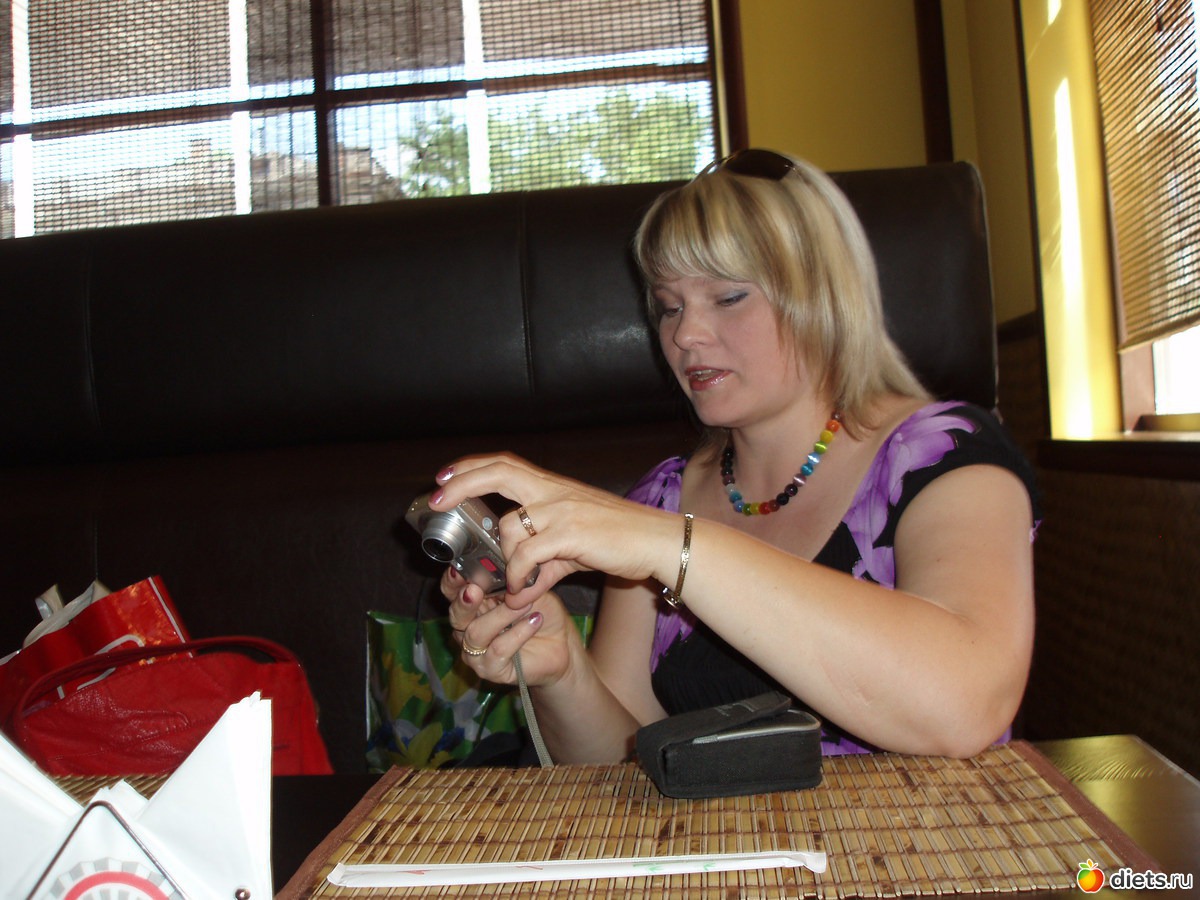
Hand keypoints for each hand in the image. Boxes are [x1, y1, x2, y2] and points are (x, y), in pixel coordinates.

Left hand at [429, 453, 676, 605]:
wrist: (655, 542)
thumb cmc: (619, 540)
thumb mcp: (573, 545)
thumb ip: (542, 561)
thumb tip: (519, 586)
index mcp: (552, 487)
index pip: (504, 464)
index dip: (470, 468)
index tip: (443, 478)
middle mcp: (553, 491)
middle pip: (498, 471)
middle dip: (462, 482)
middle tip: (437, 499)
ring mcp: (561, 510)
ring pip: (509, 530)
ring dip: (504, 564)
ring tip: (514, 587)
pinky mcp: (570, 533)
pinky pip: (528, 556)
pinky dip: (520, 578)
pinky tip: (525, 591)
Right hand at [440, 565, 574, 687]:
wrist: (561, 644)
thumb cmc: (540, 612)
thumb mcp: (528, 588)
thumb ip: (511, 577)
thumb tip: (503, 558)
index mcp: (472, 603)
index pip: (451, 591)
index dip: (452, 581)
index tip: (459, 569)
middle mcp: (467, 628)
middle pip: (455, 614)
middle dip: (465, 601)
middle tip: (475, 589)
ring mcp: (476, 651)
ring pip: (476, 632)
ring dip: (501, 615)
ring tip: (525, 605)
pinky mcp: (491, 669)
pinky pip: (498, 650)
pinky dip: (518, 634)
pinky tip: (534, 621)